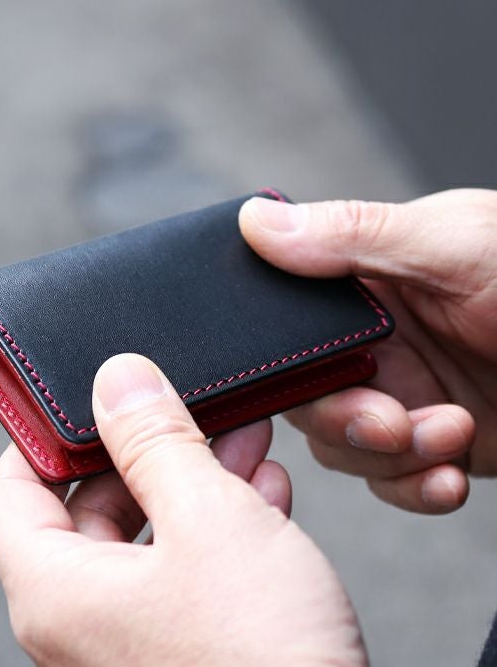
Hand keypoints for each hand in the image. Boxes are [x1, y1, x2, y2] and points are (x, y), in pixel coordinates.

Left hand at [0, 354, 366, 665]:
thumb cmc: (262, 659)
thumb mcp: (207, 517)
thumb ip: (155, 441)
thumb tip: (118, 378)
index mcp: (57, 591)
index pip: (11, 491)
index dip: (44, 436)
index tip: (88, 399)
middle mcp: (82, 622)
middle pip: (92, 506)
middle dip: (148, 449)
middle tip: (190, 411)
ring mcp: (134, 638)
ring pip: (149, 533)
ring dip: (195, 479)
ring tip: (243, 441)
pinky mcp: (183, 647)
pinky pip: (186, 569)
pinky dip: (219, 524)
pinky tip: (263, 492)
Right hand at [240, 188, 496, 513]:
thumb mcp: (452, 243)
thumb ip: (351, 236)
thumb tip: (257, 221)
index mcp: (359, 284)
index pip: (284, 328)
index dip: (283, 365)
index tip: (315, 381)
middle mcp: (369, 342)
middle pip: (305, 399)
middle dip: (344, 420)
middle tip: (392, 421)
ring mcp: (398, 393)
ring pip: (342, 446)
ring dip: (390, 457)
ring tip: (452, 432)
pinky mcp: (432, 440)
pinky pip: (391, 479)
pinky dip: (413, 488)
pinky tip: (449, 478)